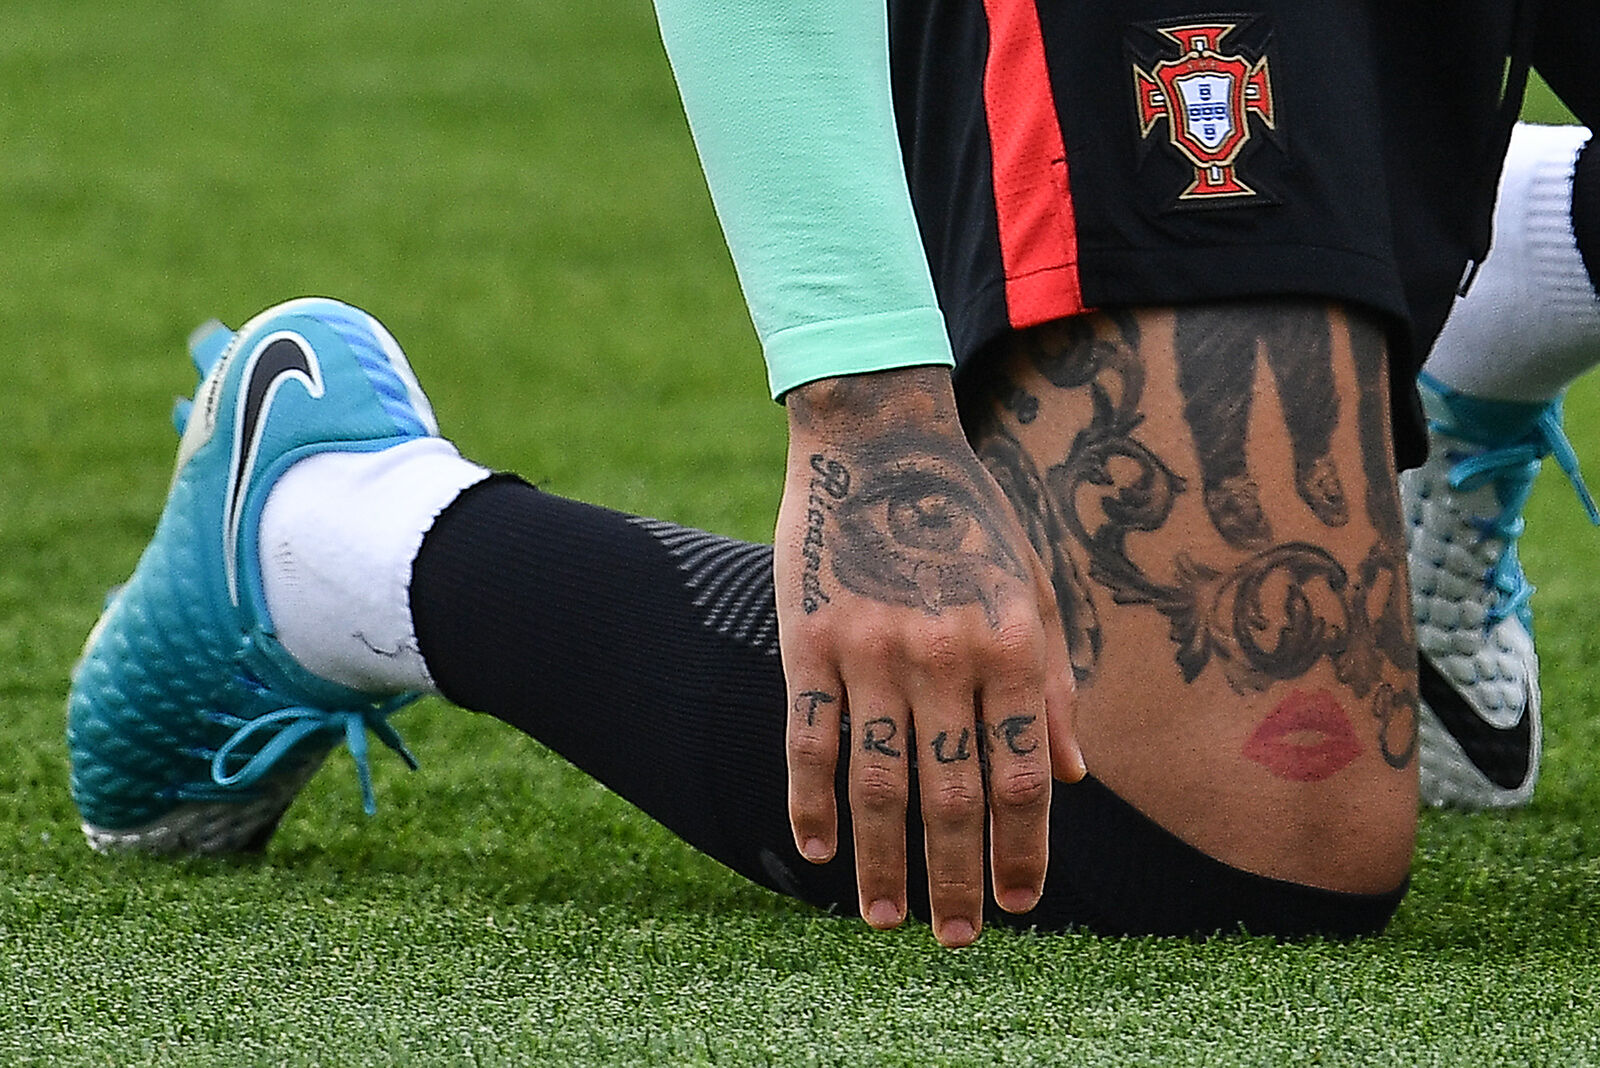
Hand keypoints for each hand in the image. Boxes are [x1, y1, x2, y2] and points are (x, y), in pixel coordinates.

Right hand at [774, 366, 1082, 946]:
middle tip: (958, 938)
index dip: (1025, 851)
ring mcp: (871, 649)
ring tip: (887, 918)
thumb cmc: (966, 519)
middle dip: (959, 879)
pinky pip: (808, 740)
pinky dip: (810, 802)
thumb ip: (1053, 684)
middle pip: (953, 796)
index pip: (1024, 777)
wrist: (877, 441)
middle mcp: (946, 654)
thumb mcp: (1033, 589)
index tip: (1020, 905)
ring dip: (882, 862)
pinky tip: (815, 851)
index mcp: (1011, 644)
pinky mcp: (808, 640)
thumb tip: (1076, 779)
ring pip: (877, 784)